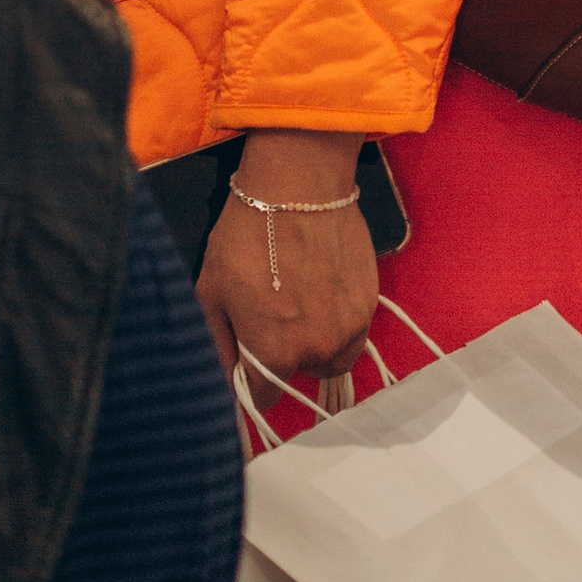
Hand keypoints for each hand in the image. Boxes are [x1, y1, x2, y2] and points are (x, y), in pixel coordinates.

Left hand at [197, 129, 380, 396]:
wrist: (298, 183)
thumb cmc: (246, 234)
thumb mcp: (211, 290)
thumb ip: (216, 344)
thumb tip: (221, 380)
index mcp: (274, 353)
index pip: (262, 398)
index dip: (249, 379)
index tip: (246, 356)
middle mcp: (317, 349)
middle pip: (299, 376)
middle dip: (283, 356)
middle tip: (272, 316)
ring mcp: (350, 326)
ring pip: (332, 359)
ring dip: (317, 345)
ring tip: (300, 305)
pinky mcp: (370, 301)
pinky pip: (354, 331)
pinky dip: (339, 320)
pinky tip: (321, 287)